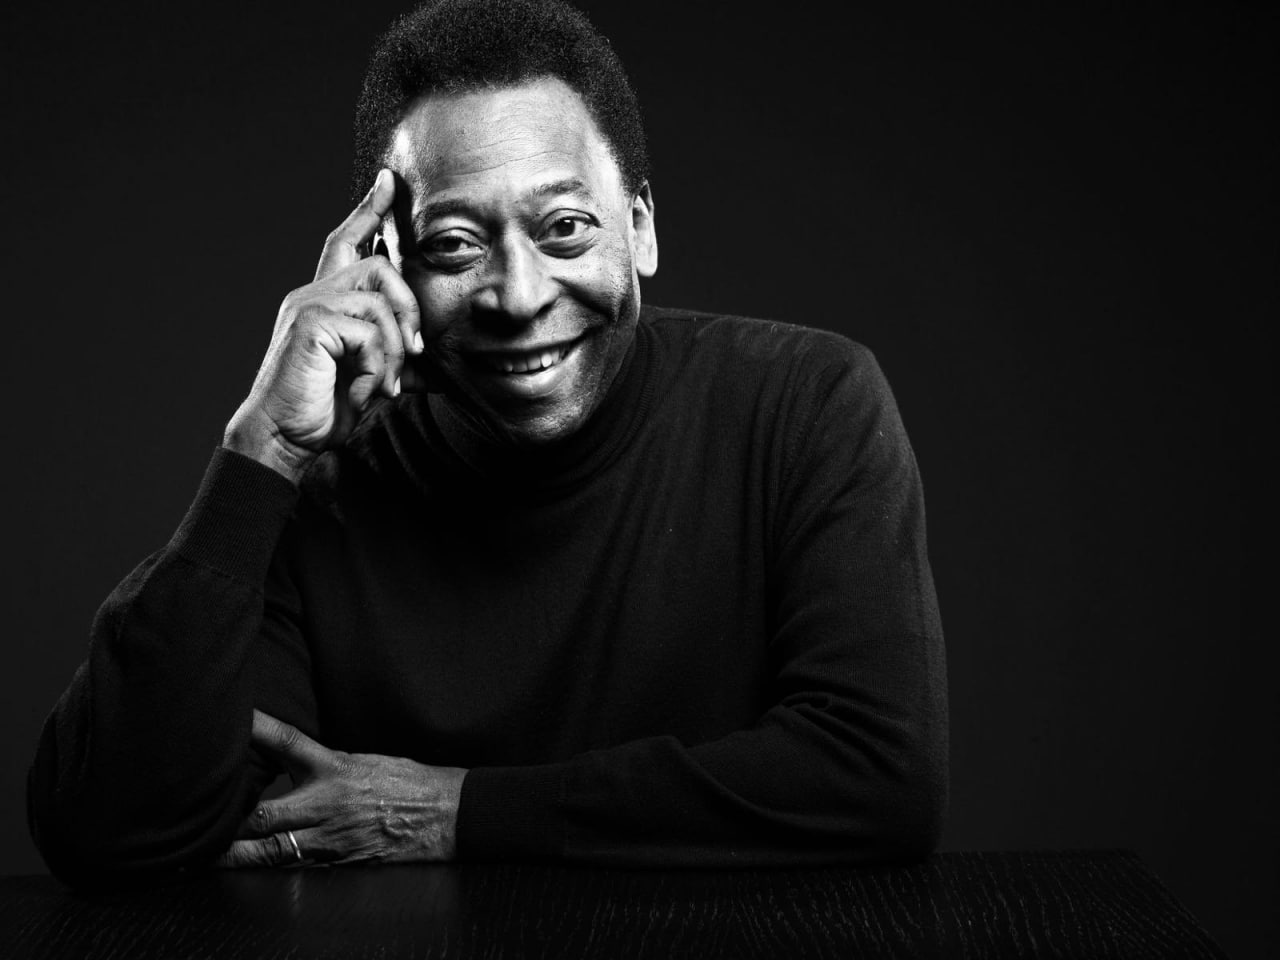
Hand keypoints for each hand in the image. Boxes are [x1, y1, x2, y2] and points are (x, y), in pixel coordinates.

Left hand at [216, 711, 465, 867]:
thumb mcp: (365, 761)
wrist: (447, 815)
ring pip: (270, 852)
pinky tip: (250, 871)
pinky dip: (270, 869)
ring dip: (235, 856)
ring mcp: (331, 838)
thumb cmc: (409, 783)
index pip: (287, 741)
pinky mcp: (339, 863)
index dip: (255, 729)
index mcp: (335, 768)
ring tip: (201, 857)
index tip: (229, 719)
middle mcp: (328, 803)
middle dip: (227, 822)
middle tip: (195, 821)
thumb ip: (326, 765)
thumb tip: (290, 763)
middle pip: (262, 815)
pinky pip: (294, 868)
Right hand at [223, 169, 423, 482]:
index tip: (389, 181)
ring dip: (395, 350)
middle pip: (380, 266)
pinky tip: (365, 390)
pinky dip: (377, 366)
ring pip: (381, 302)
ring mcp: (310, 305)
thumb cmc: (321, 411)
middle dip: (409, 309)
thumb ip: (394, 357)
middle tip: (415, 353)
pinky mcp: (311, 323)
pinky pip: (370, 330)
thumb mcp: (370, 378)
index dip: (368, 210)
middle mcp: (313, 294)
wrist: (282, 438)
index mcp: (324, 300)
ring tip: (383, 384)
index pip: (346, 241)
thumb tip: (431, 360)